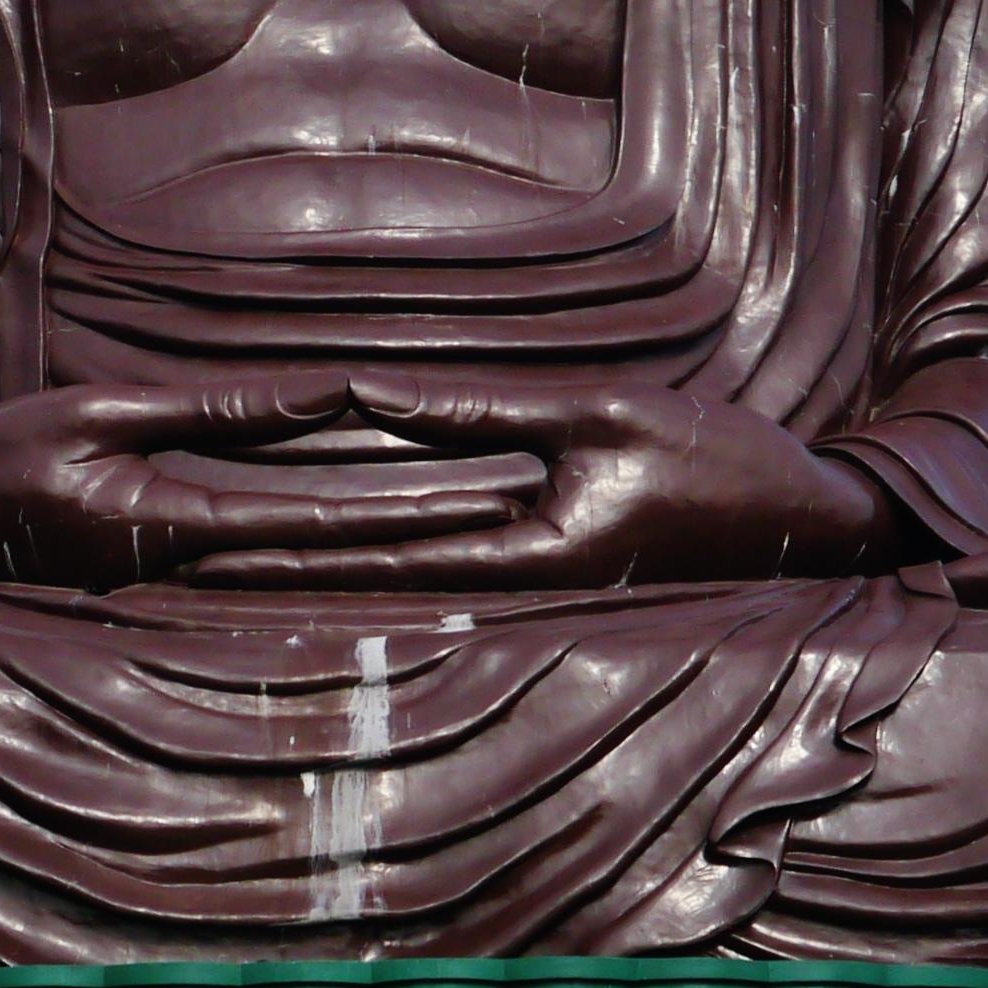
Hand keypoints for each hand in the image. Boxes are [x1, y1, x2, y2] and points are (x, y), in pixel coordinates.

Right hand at [0, 376, 514, 586]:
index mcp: (176, 527)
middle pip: (338, 556)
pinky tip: (387, 548)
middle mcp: (194, 573)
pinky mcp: (171, 584)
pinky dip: (337, 558)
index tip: (490, 486)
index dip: (414, 502)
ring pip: (315, 571)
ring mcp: (183, 589)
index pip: (322, 517)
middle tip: (523, 511)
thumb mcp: (100, 415)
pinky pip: (272, 571)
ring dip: (397, 552)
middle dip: (433, 532)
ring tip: (482, 530)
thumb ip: (220, 412)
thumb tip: (331, 395)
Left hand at [187, 372, 908, 590]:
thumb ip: (482, 410)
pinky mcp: (553, 576)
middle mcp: (517, 592)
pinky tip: (333, 541)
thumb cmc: (720, 461)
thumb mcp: (599, 413)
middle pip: (371, 585)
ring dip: (318, 569)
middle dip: (271, 574)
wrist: (814, 521)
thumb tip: (369, 394)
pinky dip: (383, 553)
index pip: (376, 560)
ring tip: (222, 557)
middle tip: (172, 561)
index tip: (197, 549)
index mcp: (528, 560)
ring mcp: (534, 593)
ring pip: (401, 580)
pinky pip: (447, 568)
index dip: (281, 555)